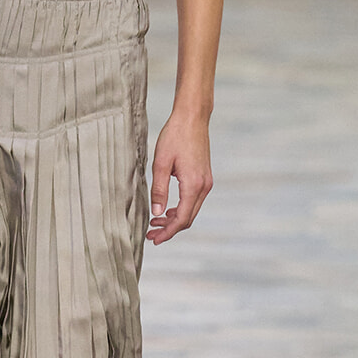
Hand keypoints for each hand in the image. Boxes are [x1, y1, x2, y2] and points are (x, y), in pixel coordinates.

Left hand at [148, 110, 212, 244]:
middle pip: (188, 218)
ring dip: (175, 219)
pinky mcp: (204, 177)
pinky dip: (181, 208)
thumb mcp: (160, 163)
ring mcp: (206, 182)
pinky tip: (167, 209)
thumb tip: (157, 212)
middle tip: (151, 234)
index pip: (182, 219)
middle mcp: (203, 186)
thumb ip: (159, 189)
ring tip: (155, 221)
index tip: (154, 239)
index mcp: (193, 185)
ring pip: (191, 210)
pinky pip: (193, 200)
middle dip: (170, 229)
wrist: (192, 117)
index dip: (167, 232)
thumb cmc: (175, 136)